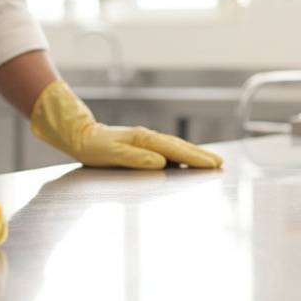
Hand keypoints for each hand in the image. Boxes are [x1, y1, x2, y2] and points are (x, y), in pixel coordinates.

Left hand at [29, 80, 222, 168]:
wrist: (80, 136)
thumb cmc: (94, 148)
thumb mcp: (112, 154)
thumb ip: (136, 158)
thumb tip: (160, 162)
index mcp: (143, 140)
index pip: (174, 150)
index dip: (194, 158)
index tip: (212, 164)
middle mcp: (148, 138)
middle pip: (179, 146)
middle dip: (200, 156)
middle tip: (219, 164)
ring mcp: (147, 141)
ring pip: (175, 147)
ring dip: (193, 155)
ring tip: (210, 162)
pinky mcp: (143, 145)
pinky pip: (167, 150)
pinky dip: (180, 155)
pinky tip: (185, 161)